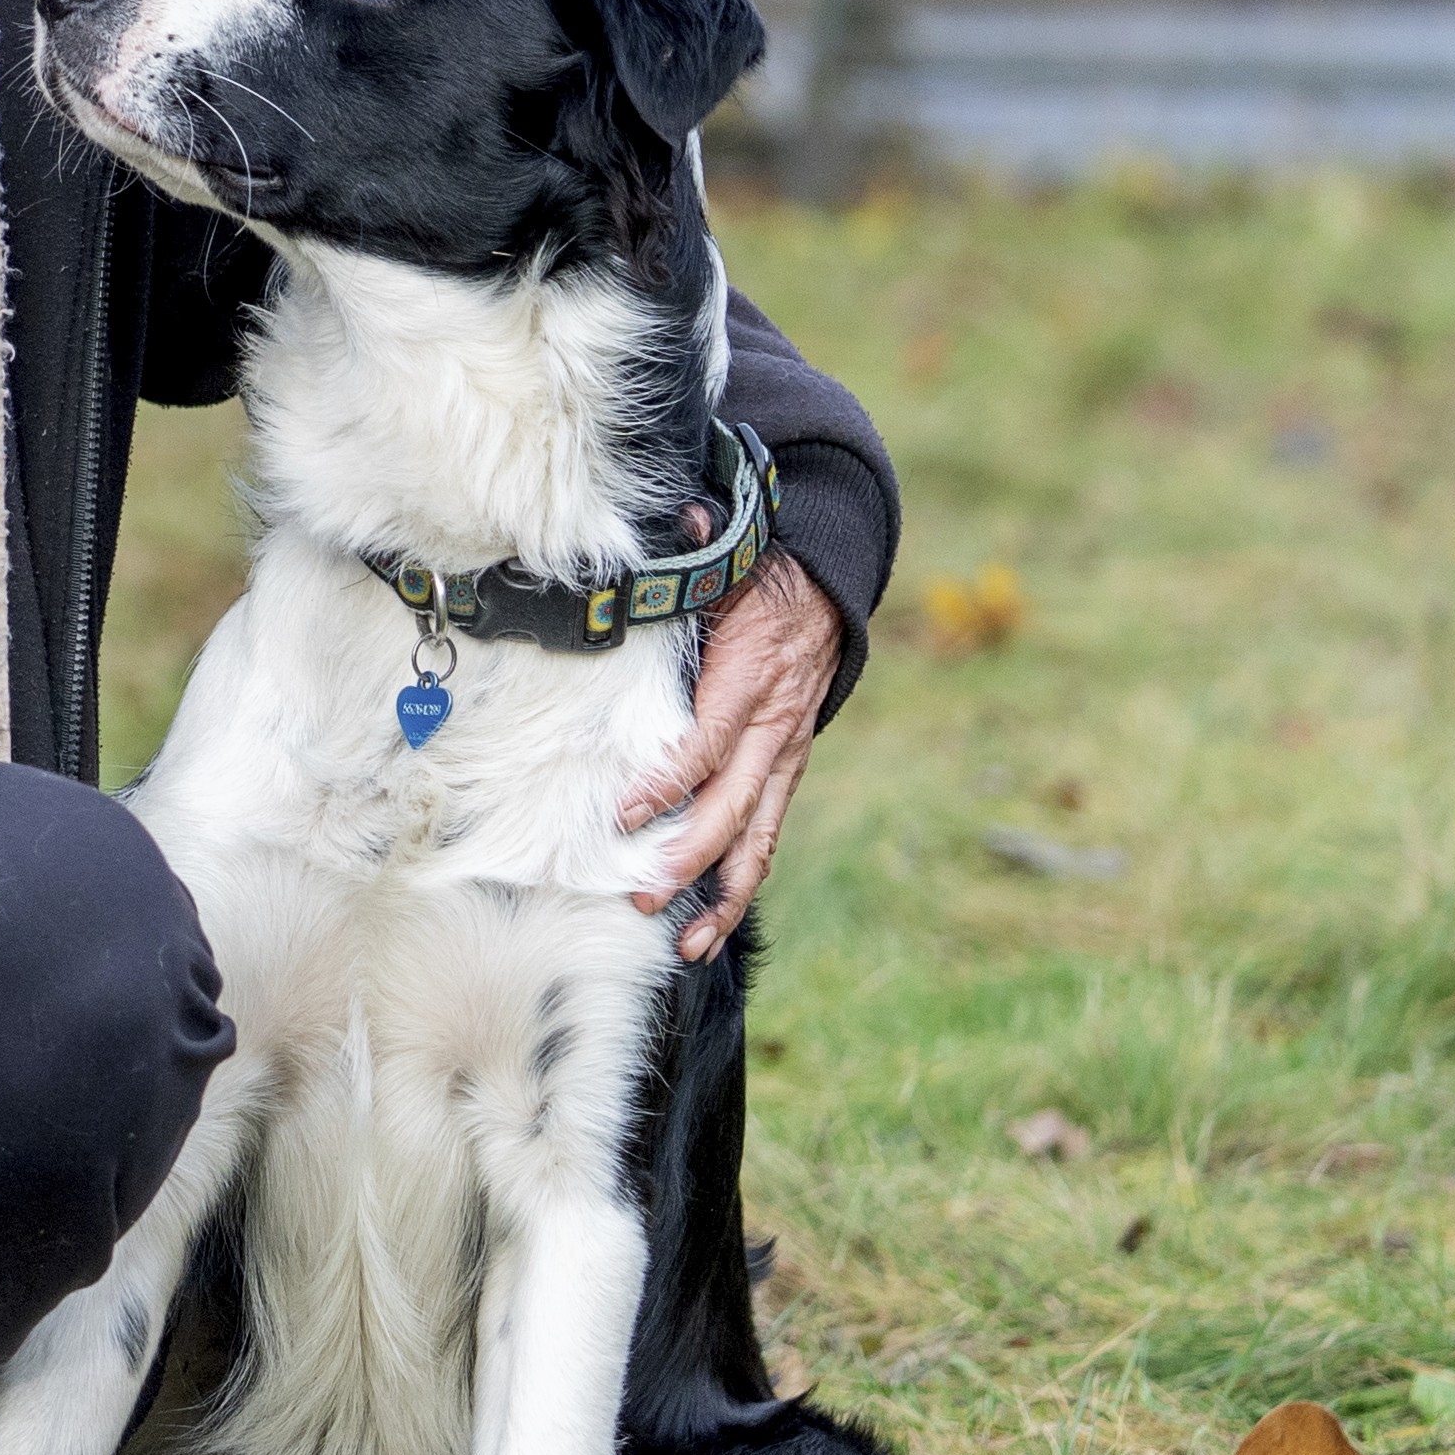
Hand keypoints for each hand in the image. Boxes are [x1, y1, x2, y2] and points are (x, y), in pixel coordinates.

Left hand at [629, 569, 843, 963]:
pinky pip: (769, 833)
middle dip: (689, 857)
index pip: (709, 742)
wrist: (828, 592)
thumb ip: (703, 546)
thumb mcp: (731, 560)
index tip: (626, 815)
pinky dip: (746, 880)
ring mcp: (786, 757)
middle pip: (734, 805)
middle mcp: (775, 729)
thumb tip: (683, 513)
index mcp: (753, 679)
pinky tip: (715, 923)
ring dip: (724, 894)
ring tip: (686, 941)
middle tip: (644, 895)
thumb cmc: (759, 581)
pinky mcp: (787, 772)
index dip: (669, 781)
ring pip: (759, 837)